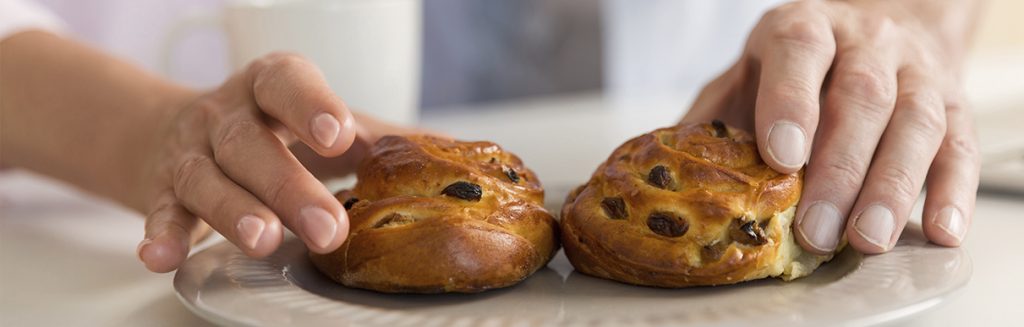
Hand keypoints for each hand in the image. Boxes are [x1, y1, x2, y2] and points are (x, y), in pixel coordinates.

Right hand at [135, 53, 417, 271]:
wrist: (176, 128)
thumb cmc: (270, 127)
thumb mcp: (319, 121)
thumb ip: (376, 140)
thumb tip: (449, 157)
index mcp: (271, 86)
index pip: (286, 84)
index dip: (310, 105)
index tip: (338, 133)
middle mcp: (225, 113)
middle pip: (250, 144)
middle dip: (289, 186)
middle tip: (329, 228)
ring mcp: (189, 151)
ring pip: (205, 178)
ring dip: (233, 211)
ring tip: (263, 240)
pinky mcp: (160, 188)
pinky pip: (159, 211)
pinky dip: (162, 233)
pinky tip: (163, 257)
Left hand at [682, 0, 980, 253]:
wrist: (878, 28)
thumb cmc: (798, 68)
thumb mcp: (747, 76)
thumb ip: (713, 119)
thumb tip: (668, 173)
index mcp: (804, 28)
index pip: (800, 52)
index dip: (791, 103)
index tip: (781, 157)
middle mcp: (866, 42)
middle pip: (861, 98)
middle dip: (839, 168)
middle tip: (815, 229)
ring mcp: (916, 71)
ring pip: (915, 123)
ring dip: (892, 186)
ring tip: (866, 239)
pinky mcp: (954, 104)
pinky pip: (961, 146)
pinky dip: (953, 191)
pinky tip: (938, 231)